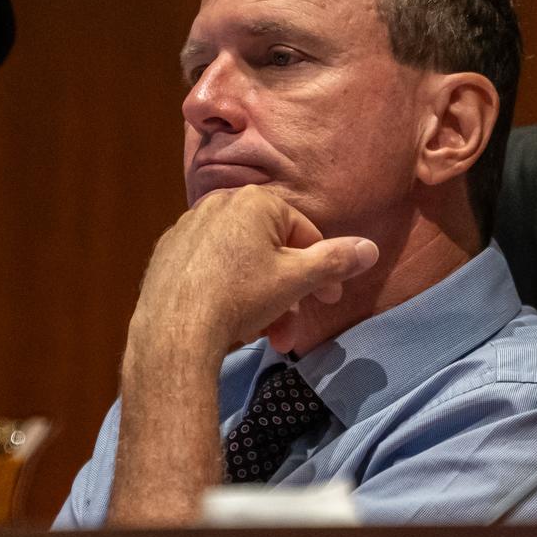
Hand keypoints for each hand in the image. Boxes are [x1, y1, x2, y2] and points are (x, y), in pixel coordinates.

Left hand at [128, 185, 378, 363]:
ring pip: (241, 264)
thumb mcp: (297, 280)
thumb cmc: (241, 297)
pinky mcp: (167, 255)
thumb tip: (370, 248)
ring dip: (261, 301)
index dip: (322, 271)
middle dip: (288, 296)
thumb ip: (335, 261)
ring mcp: (187, 228)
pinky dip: (226, 292)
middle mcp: (218, 204)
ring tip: (262, 335)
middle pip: (271, 252)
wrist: (174, 332)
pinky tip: (228, 322)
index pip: (304, 234)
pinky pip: (210, 270)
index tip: (327, 302)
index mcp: (254, 201)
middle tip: (290, 330)